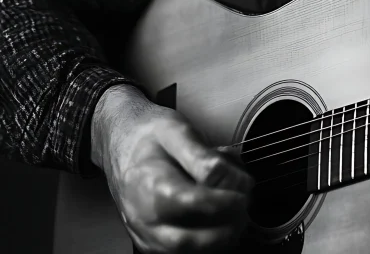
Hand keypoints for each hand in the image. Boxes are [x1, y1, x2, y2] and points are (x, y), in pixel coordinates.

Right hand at [91, 85, 253, 252]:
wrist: (121, 145)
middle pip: (188, 241)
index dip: (223, 200)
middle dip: (225, 228)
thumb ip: (200, 155)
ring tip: (237, 210)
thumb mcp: (175, 130)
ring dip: (220, 237)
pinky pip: (184, 253)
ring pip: (187, 253)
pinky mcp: (153, 243)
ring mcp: (147, 235)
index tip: (245, 191)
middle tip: (246, 206)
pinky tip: (221, 217)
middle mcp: (143, 218)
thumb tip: (224, 176)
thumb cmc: (149, 137)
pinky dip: (209, 240)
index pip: (190, 203)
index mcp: (149, 185)